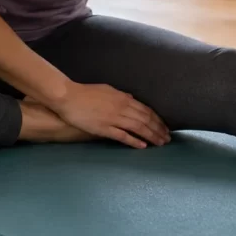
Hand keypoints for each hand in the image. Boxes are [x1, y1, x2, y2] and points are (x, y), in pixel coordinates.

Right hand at [50, 83, 171, 149]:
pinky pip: (122, 136)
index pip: (146, 110)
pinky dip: (134, 141)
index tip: (165, 127)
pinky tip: (142, 146)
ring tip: (160, 143)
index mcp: (123, 98)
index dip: (157, 119)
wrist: (68, 97)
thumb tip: (132, 98)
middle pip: (145, 120)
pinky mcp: (104, 128)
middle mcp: (122, 108)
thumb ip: (121, 95)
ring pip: (138, 128)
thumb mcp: (107, 89)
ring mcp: (113, 118)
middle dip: (158, 129)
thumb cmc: (86, 92)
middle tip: (167, 138)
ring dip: (151, 136)